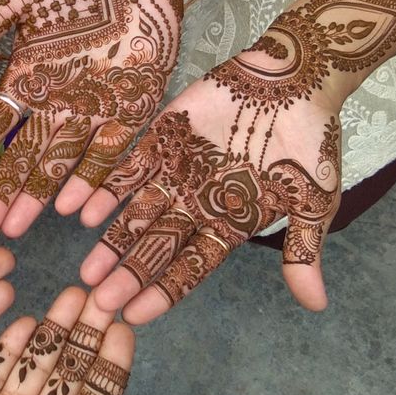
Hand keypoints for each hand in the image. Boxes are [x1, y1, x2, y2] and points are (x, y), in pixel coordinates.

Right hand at [0, 0, 179, 239]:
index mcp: (26, 80)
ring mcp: (92, 112)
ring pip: (59, 163)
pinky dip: (93, 179)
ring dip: (37, 195)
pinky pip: (110, 152)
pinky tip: (73, 208)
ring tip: (16, 229)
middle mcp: (54, 105)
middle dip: (0, 195)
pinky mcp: (130, 111)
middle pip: (21, 158)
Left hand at [80, 47, 342, 322]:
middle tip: (99, 302)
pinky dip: (103, 190)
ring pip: (136, 214)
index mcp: (229, 224)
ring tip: (85, 270)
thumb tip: (316, 306)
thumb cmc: (311, 141)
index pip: (191, 267)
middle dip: (128, 275)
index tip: (134, 315)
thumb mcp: (314, 199)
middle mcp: (196, 205)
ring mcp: (176, 173)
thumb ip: (304, 249)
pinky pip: (127, 168)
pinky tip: (79, 211)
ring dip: (111, 241)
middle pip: (156, 248)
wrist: (296, 80)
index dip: (163, 291)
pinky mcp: (162, 140)